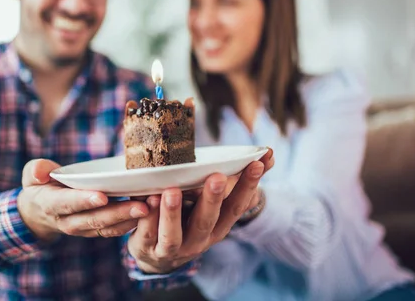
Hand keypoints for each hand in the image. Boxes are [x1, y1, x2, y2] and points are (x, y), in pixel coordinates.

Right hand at [17, 159, 148, 241]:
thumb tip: (41, 171)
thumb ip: (36, 170)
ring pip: (106, 227)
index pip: (68, 203)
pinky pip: (113, 231)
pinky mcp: (95, 231)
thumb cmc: (40, 186)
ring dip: (129, 219)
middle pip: (94, 219)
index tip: (102, 196)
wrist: (39, 212)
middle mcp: (68, 221)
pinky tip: (147, 214)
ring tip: (150, 208)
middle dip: (118, 212)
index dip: (84, 200)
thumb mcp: (32, 175)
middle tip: (141, 205)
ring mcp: (82, 229)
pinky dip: (130, 224)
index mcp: (51, 204)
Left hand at [128, 148, 273, 273]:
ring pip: (173, 234)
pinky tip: (147, 200)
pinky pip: (146, 234)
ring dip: (173, 213)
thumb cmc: (191, 220)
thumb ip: (235, 181)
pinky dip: (147, 218)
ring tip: (171, 191)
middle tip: (216, 177)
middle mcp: (199, 240)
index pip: (236, 206)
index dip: (247, 186)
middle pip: (207, 221)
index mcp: (218, 226)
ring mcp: (173, 248)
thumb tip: (268, 155)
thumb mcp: (214, 204)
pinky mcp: (148, 248)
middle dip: (212, 199)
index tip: (257, 162)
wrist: (159, 257)